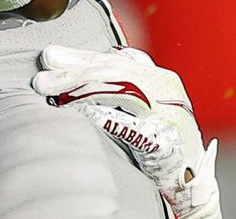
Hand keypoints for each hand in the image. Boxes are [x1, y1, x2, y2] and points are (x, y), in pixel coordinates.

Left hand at [32, 45, 222, 218]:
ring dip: (78, 86)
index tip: (51, 54)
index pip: (114, 60)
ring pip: (117, 90)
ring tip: (50, 86)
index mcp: (159, 78)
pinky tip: (77, 110)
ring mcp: (166, 113)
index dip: (80, 56)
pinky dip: (100, 114)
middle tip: (43, 68)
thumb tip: (74, 68)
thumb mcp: (144, 105)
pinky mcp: (164, 139)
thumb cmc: (163, 140)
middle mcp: (164, 89)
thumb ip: (118, 86)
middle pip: (112, 72)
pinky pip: (127, 124)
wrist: (192, 180)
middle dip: (73, 68)